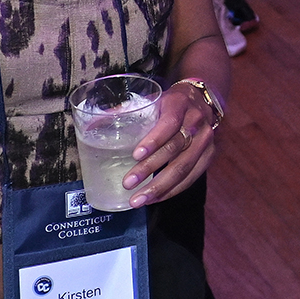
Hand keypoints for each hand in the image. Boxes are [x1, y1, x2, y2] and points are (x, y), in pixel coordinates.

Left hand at [120, 82, 219, 206]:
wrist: (203, 101)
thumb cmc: (170, 103)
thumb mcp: (154, 99)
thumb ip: (128, 111)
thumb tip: (91, 125)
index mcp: (180, 104)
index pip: (169, 123)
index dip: (153, 140)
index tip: (135, 155)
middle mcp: (197, 122)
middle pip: (175, 148)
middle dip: (150, 169)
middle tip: (128, 183)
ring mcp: (206, 141)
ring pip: (184, 167)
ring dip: (160, 186)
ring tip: (138, 199)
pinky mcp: (209, 156)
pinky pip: (191, 177)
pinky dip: (172, 190)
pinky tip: (155, 198)